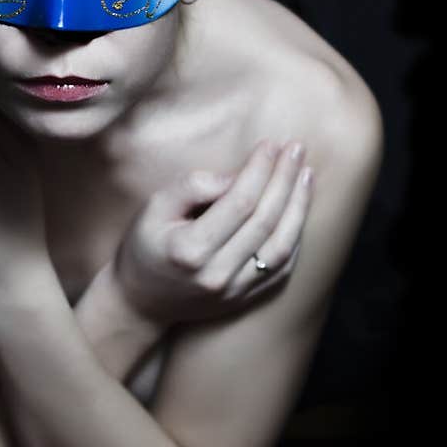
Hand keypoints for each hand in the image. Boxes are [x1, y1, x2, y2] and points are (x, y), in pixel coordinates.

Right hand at [115, 139, 313, 324]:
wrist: (140, 301)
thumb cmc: (144, 247)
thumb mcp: (154, 207)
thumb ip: (192, 187)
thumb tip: (236, 177)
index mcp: (191, 250)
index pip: (239, 202)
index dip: (260, 170)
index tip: (270, 144)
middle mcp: (216, 274)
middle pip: (265, 221)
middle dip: (284, 180)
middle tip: (296, 149)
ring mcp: (234, 291)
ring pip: (281, 246)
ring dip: (298, 207)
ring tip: (306, 174)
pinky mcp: (244, 299)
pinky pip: (281, 268)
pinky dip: (295, 236)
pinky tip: (299, 209)